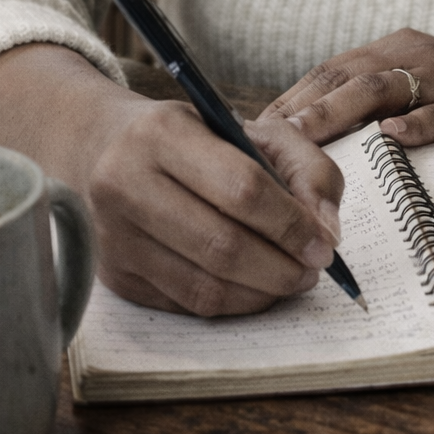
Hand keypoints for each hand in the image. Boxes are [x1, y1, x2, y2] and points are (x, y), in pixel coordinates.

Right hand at [86, 96, 342, 315]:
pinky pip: (186, 304)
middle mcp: (126, 182)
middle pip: (222, 245)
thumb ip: (306, 167)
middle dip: (281, 266)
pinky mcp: (114, 274)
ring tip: (291, 279)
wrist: (106, 147)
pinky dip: (232, 303)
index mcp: (163, 132)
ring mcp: (115, 234)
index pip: (241, 187)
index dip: (291, 223)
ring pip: (204, 286)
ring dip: (262, 292)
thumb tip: (326, 230)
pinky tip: (254, 287)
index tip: (324, 244)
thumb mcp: (253, 129)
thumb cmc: (195, 138)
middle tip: (313, 270)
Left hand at [261, 28, 433, 146]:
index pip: (327, 72)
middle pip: (344, 77)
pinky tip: (390, 141)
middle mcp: (410, 55)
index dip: (289, 99)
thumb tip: (305, 139)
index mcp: (390, 51)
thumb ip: (368, 105)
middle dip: (300, 108)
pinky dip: (414, 127)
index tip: (250, 132)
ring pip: (381, 90)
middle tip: (262, 140)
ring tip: (302, 140)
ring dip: (337, 115)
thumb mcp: (413, 90)